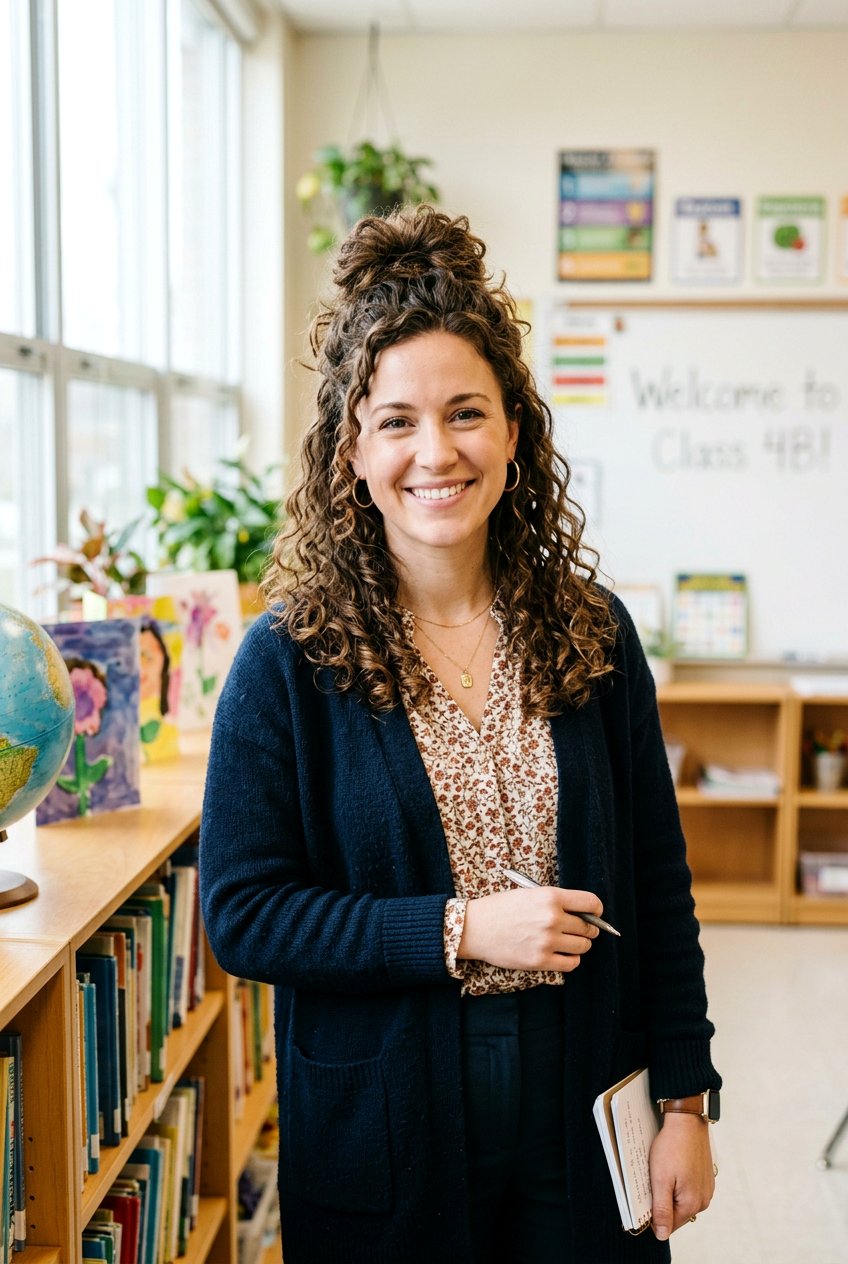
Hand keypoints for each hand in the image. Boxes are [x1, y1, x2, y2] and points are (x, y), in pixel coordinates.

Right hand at [457, 886, 601, 971]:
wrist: (475, 928)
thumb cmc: (500, 908)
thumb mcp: (529, 893)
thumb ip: (556, 902)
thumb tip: (584, 913)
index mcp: (550, 897)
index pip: (591, 902)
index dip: (596, 909)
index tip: (594, 914)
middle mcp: (552, 918)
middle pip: (588, 927)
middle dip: (587, 929)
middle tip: (578, 930)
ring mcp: (547, 941)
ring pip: (583, 946)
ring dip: (579, 945)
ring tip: (568, 942)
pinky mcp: (540, 961)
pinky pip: (571, 963)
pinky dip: (571, 960)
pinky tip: (563, 954)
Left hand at [649, 1114, 715, 1239]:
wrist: (687, 1121)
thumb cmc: (673, 1147)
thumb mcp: (660, 1179)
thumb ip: (662, 1210)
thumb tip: (662, 1235)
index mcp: (692, 1204)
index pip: (669, 1225)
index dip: (653, 1216)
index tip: (645, 1198)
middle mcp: (703, 1200)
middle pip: (676, 1213)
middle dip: (662, 1202)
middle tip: (652, 1180)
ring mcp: (706, 1188)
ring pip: (682, 1200)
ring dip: (670, 1191)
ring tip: (663, 1171)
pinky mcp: (706, 1177)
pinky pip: (689, 1188)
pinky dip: (678, 1182)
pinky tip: (672, 1167)